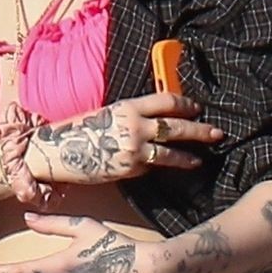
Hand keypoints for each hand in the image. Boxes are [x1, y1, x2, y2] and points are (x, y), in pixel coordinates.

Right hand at [29, 93, 222, 187]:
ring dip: (187, 157)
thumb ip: (132, 116)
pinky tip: (166, 169)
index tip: (197, 108)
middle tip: (216, 133)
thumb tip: (154, 121)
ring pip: (170, 154)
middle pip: (176, 128)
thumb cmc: (77, 130)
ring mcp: (133, 151)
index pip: (166, 101)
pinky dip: (158, 168)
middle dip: (199, 131)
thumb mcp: (107, 114)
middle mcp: (134, 127)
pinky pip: (150, 169)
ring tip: (199, 159)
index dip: (185, 104)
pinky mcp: (129, 171)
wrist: (55, 151)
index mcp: (128, 106)